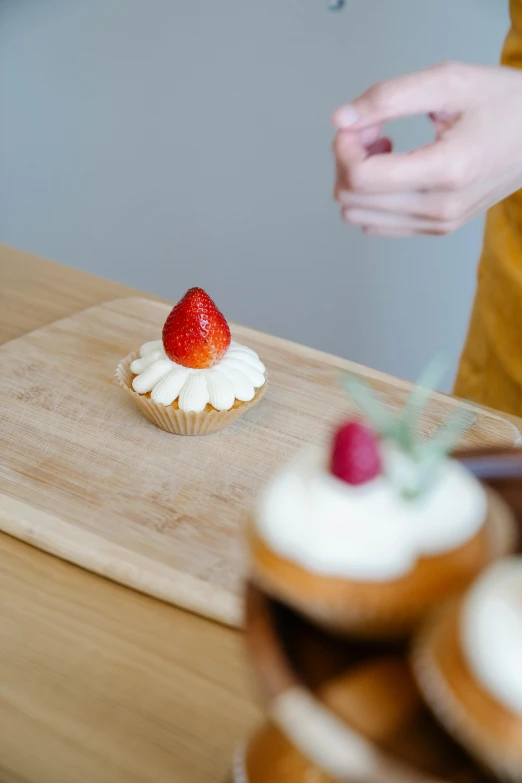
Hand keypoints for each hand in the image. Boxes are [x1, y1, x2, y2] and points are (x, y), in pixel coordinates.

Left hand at [332, 61, 521, 235]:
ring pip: (358, 214)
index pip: (361, 177)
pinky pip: (375, 223)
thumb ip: (388, 98)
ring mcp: (437, 224)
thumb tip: (340, 120)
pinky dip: (372, 195)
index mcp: (447, 170)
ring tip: (386, 147)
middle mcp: (440, 208)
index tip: (361, 121)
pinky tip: (394, 166)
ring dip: (358, 178)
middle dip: (348, 158)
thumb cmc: (501, 104)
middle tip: (375, 129)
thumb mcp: (447, 82)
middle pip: (352, 198)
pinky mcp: (435, 229)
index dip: (344, 146)